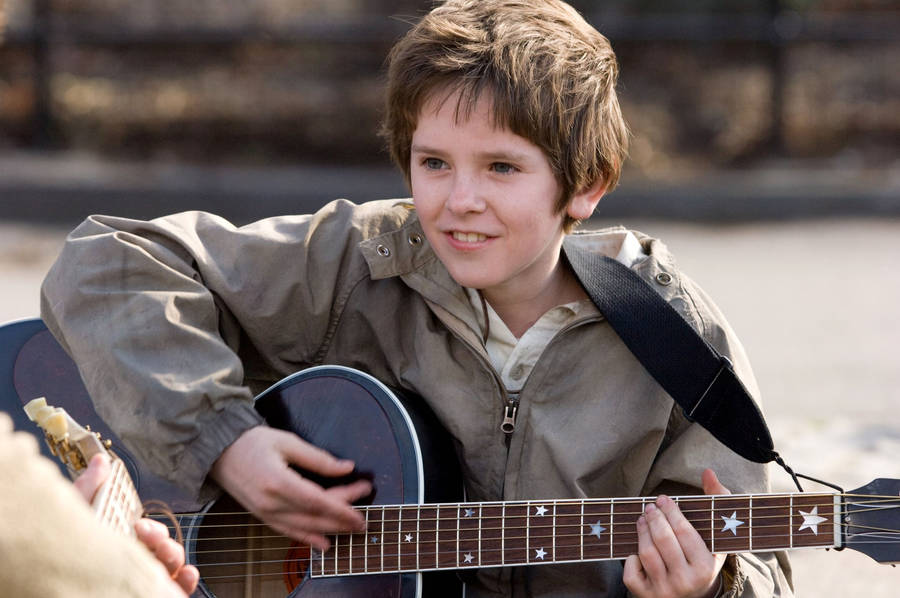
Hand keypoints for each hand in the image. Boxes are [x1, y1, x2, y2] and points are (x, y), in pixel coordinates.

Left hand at [75, 453, 199, 596]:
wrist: (58, 587)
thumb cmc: (66, 556)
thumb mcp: (78, 517)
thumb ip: (88, 490)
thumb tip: (100, 460)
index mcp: (119, 543)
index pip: (144, 531)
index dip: (150, 526)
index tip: (139, 523)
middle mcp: (134, 560)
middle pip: (161, 544)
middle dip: (161, 536)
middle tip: (144, 535)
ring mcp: (145, 577)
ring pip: (173, 562)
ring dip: (174, 553)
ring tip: (163, 552)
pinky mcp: (154, 591)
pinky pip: (180, 586)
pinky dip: (188, 579)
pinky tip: (184, 573)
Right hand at [209, 425, 371, 550]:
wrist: (218, 451)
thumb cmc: (252, 442)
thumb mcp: (287, 441)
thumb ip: (318, 458)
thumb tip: (346, 467)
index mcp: (277, 481)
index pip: (317, 500)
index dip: (342, 508)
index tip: (361, 509)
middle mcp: (270, 502)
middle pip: (313, 516)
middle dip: (342, 517)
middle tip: (364, 514)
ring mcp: (264, 512)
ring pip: (303, 528)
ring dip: (330, 530)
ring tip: (352, 529)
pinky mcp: (261, 516)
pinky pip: (288, 531)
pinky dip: (308, 539)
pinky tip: (324, 542)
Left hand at [623, 469, 728, 597]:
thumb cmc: (703, 559)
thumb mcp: (716, 537)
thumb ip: (716, 501)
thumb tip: (708, 472)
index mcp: (705, 567)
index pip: (684, 532)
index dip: (671, 512)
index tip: (663, 498)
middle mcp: (685, 582)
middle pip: (663, 541)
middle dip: (654, 518)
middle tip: (650, 506)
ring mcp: (664, 591)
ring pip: (646, 553)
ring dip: (641, 531)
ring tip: (642, 519)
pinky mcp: (646, 596)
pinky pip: (630, 574)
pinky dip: (630, 559)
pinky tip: (636, 549)